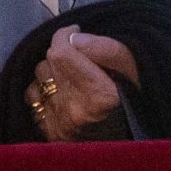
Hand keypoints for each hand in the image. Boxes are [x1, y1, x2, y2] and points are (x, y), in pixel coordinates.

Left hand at [25, 25, 142, 141]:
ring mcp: (60, 127)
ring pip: (37, 81)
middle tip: (81, 58)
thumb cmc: (137, 99)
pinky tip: (63, 94)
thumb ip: (106, 49)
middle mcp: (76, 113)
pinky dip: (44, 93)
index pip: (60, 53)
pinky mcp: (51, 135)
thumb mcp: (135, 68)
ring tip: (72, 77)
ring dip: (51, 74)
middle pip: (48, 64)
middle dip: (61, 54)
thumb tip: (74, 38)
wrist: (133, 138)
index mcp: (99, 95)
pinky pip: (33, 101)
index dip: (64, 35)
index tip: (76, 32)